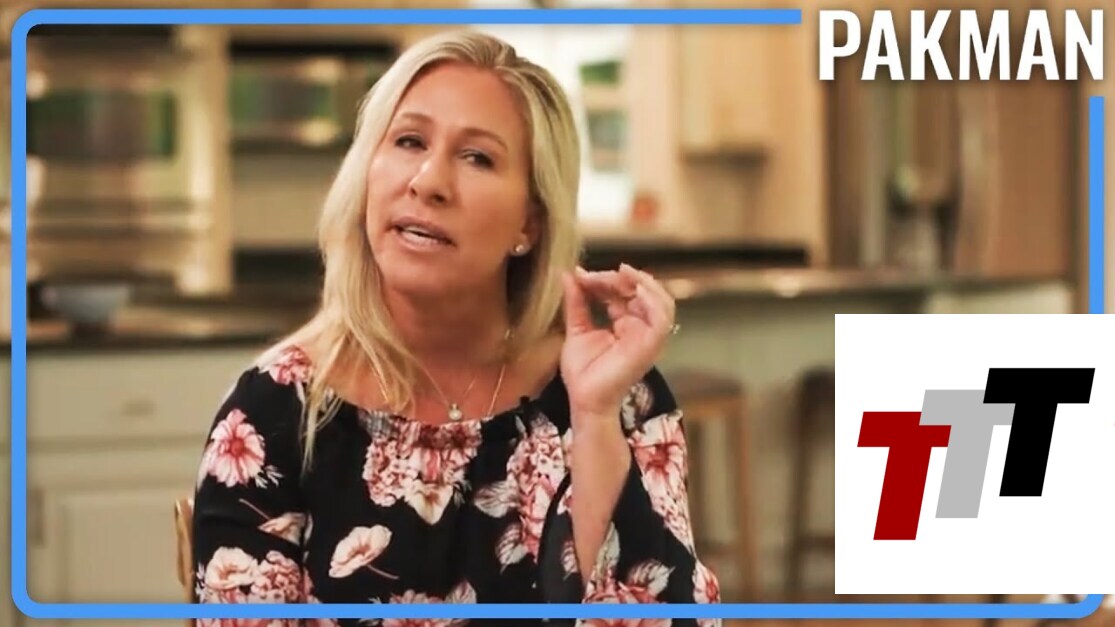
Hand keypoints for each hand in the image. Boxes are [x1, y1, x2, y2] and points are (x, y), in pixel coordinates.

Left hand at [560, 263, 676, 420]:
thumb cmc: (583, 373)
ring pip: (661, 301)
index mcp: (626, 324)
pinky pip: (662, 318)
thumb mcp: (577, 328)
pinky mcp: (652, 345)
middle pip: (642, 292)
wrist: (585, 400)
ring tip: (622, 272)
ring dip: (643, 282)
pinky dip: (653, 300)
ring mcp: (649, 337)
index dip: (606, 280)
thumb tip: (569, 274)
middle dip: (620, 278)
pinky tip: (637, 287)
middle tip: (595, 275)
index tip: (581, 275)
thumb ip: (576, 301)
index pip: (624, 293)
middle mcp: (641, 328)